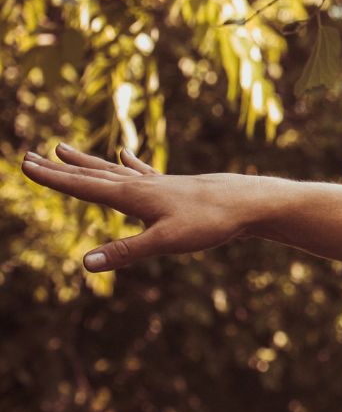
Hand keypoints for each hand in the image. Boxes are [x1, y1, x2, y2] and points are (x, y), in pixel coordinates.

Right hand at [20, 144, 255, 271]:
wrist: (247, 203)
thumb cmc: (210, 222)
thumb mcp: (165, 242)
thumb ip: (125, 252)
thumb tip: (85, 263)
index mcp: (132, 196)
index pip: (82, 186)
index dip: (53, 178)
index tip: (25, 165)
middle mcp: (139, 184)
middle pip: (91, 174)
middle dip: (59, 168)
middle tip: (29, 156)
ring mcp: (156, 183)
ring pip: (111, 169)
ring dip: (85, 161)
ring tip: (62, 148)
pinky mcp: (173, 186)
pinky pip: (143, 171)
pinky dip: (129, 162)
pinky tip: (125, 153)